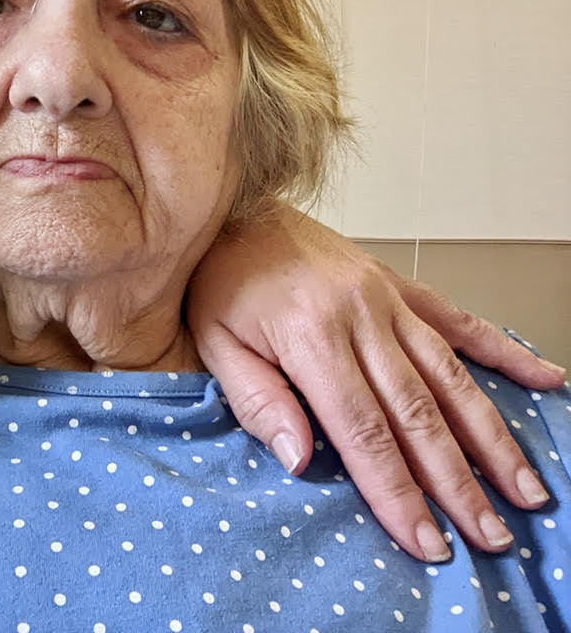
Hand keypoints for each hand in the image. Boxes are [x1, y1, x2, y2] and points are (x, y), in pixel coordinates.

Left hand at [186, 203, 564, 561]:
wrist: (232, 208)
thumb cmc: (218, 282)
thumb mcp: (212, 342)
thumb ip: (257, 401)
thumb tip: (302, 462)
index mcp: (310, 336)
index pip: (363, 431)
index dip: (397, 492)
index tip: (427, 542)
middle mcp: (359, 315)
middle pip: (419, 413)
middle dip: (458, 483)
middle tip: (492, 536)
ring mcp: (386, 297)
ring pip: (451, 375)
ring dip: (491, 436)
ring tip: (526, 489)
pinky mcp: (397, 283)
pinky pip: (459, 319)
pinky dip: (504, 351)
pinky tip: (546, 379)